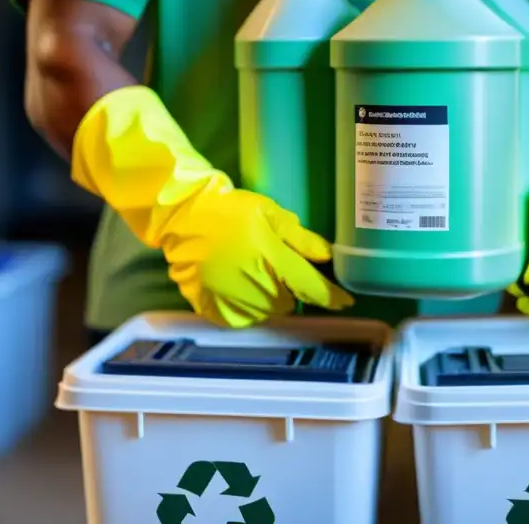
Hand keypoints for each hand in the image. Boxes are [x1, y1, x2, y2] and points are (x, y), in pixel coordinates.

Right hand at [164, 185, 353, 326]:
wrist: (182, 218)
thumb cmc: (230, 211)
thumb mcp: (269, 213)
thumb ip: (300, 238)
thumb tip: (328, 256)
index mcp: (273, 261)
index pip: (312, 288)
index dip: (332, 296)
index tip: (346, 300)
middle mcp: (257, 288)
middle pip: (290, 302)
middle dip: (290, 288)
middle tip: (277, 267)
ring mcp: (234, 303)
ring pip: (268, 311)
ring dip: (269, 297)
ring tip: (253, 273)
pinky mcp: (216, 311)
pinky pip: (244, 317)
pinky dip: (247, 306)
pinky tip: (237, 284)